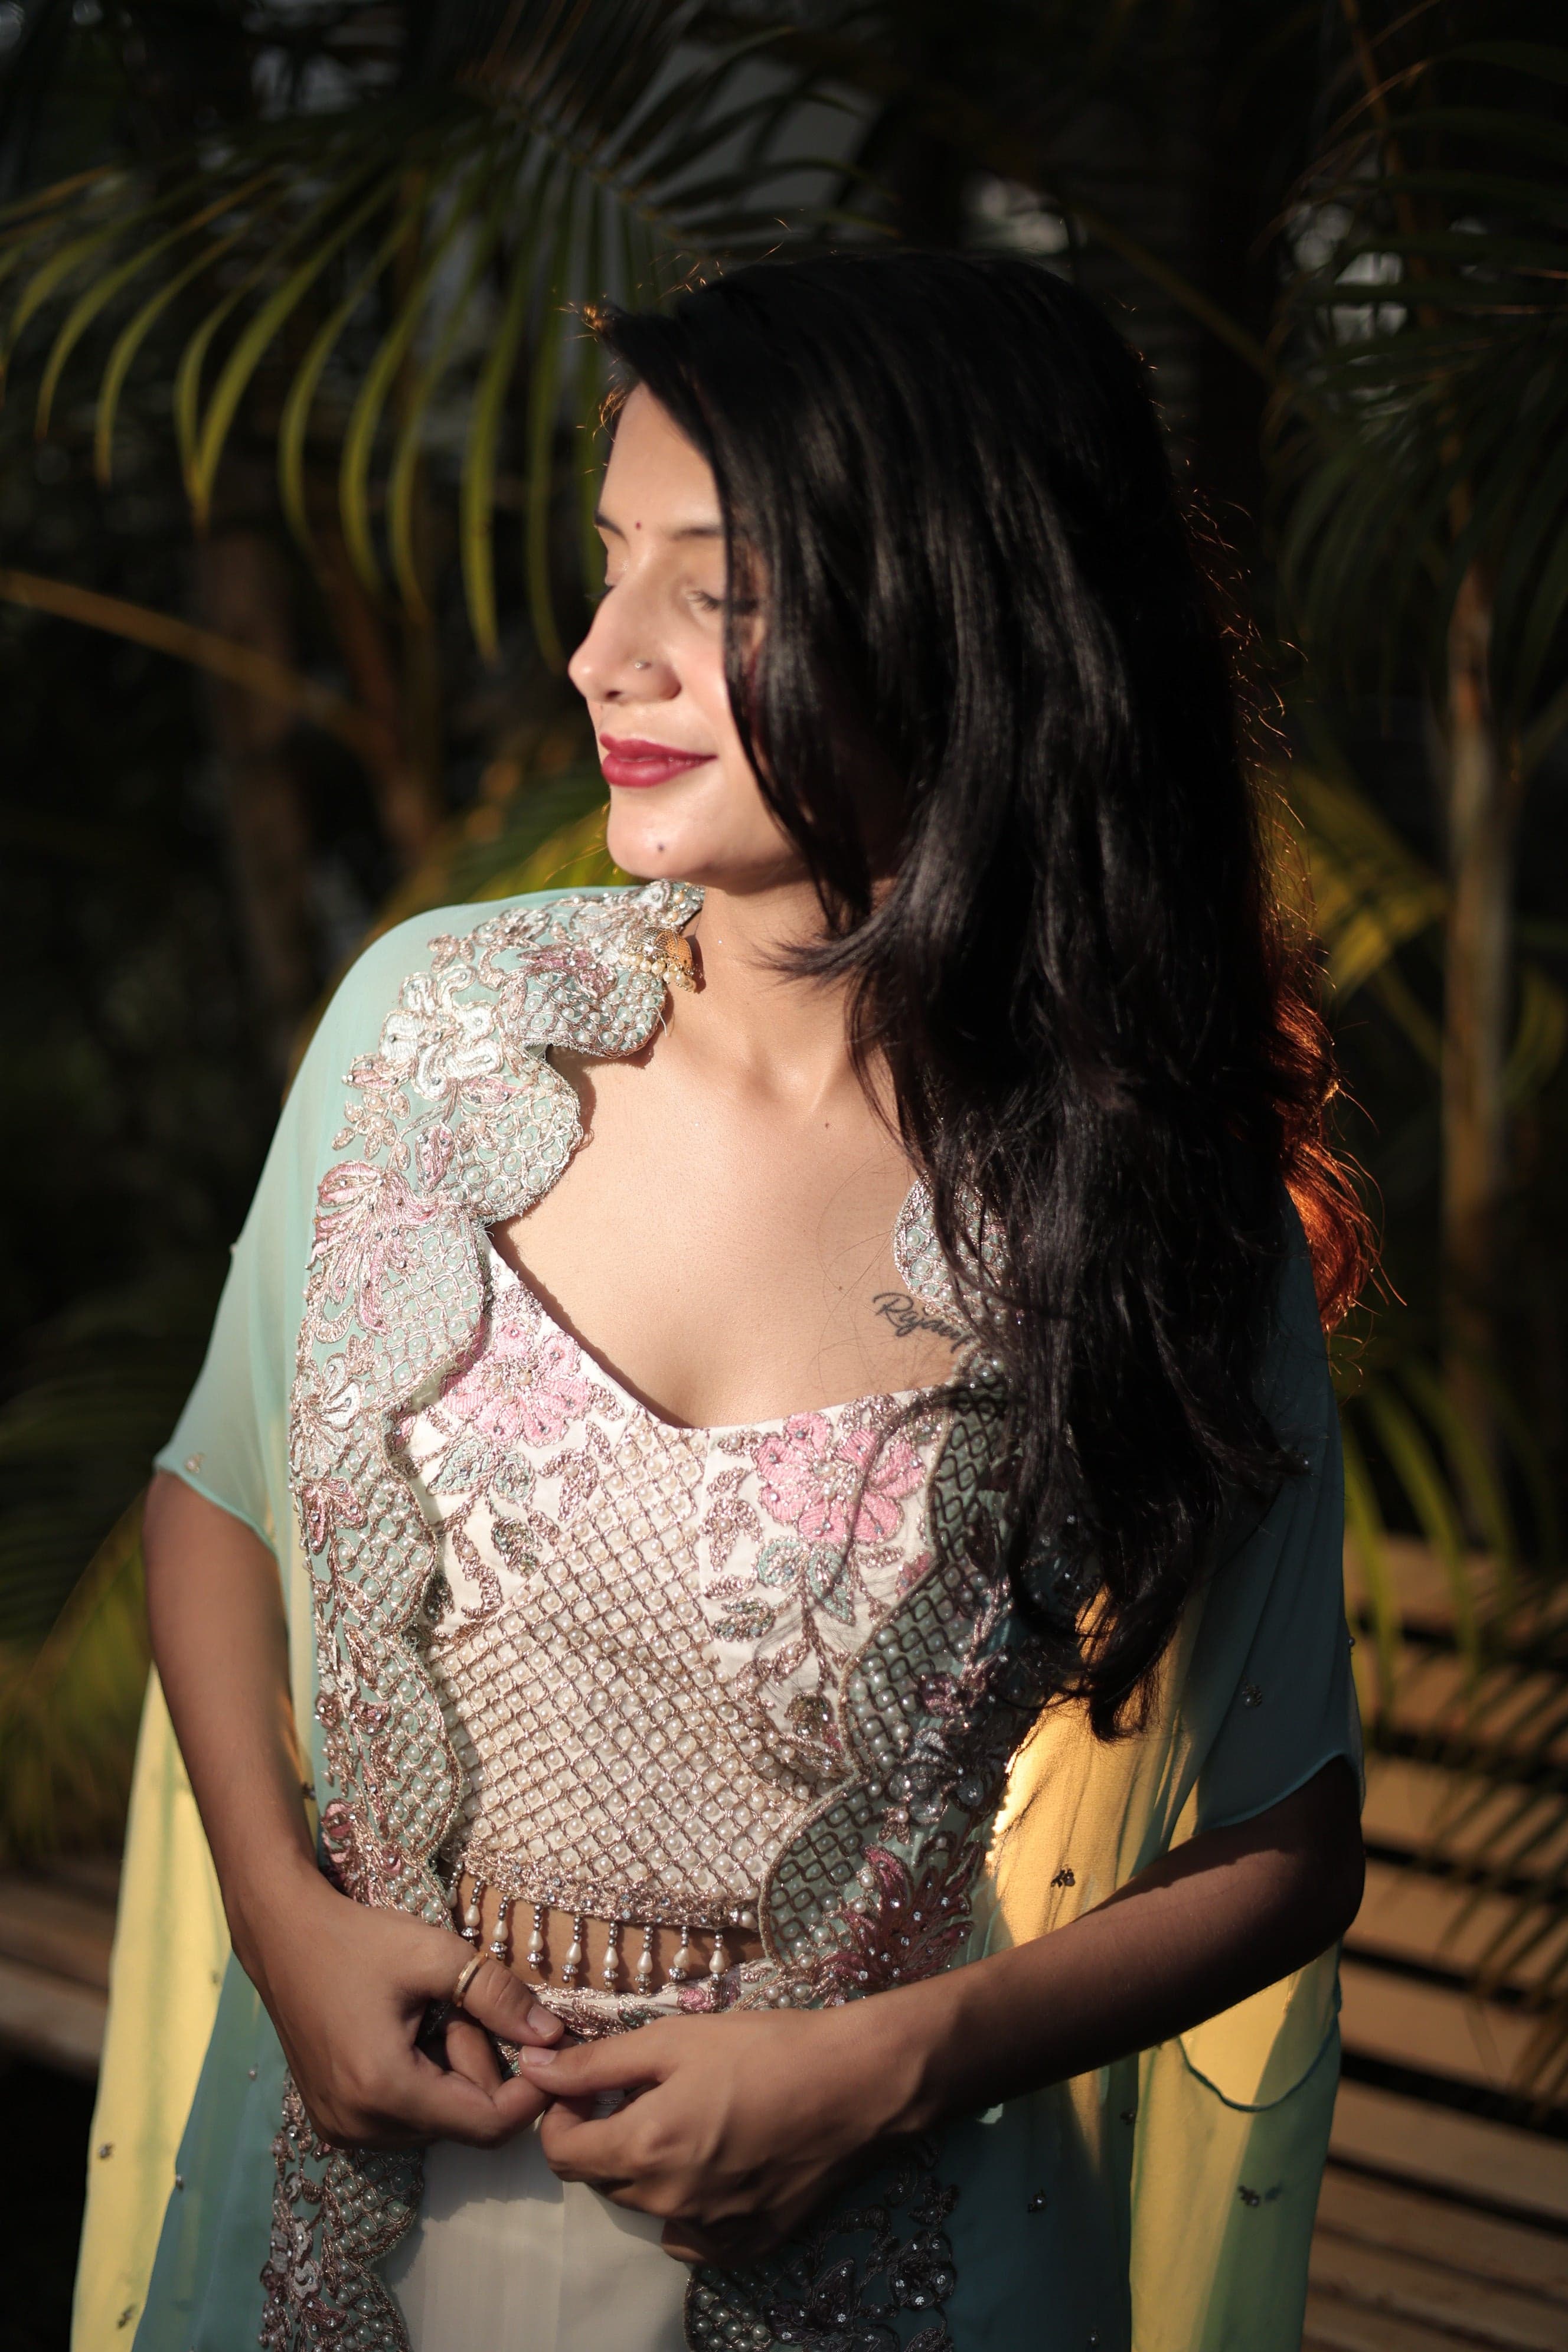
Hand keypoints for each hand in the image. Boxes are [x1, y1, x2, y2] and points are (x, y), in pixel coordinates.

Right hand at [235, 1854, 564, 2149]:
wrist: (283, 1937)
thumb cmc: (359, 1939)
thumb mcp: (436, 1954)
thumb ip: (498, 1996)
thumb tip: (552, 2035)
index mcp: (385, 2088)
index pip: (485, 2125)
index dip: (527, 2094)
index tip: (543, 2047)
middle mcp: (361, 2126)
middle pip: (460, 2122)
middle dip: (479, 2068)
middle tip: (458, 2009)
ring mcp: (342, 2129)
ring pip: (434, 2122)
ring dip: (450, 2075)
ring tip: (428, 2016)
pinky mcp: (333, 2121)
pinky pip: (403, 2118)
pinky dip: (421, 2082)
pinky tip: (405, 2034)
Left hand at [517, 2004, 921, 2265]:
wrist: (856, 2082)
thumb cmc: (765, 2048)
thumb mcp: (675, 2038)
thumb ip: (598, 2062)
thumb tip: (536, 2070)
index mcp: (647, 2147)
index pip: (562, 2155)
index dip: (561, 2117)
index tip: (586, 2088)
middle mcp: (670, 2201)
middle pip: (603, 2179)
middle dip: (605, 2136)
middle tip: (642, 2091)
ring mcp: (711, 2229)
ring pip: (647, 2205)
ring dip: (647, 2167)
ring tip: (687, 2117)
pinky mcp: (747, 2242)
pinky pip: (692, 2235)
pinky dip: (687, 2203)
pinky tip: (715, 2160)